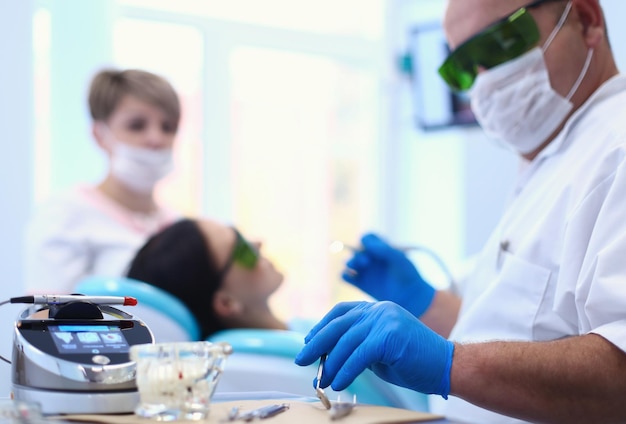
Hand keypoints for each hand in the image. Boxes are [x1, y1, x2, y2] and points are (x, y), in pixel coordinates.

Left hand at [294, 301, 453, 397]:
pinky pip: (359, 355)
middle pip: (338, 325)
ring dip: (330, 364)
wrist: (447, 364)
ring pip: (346, 342)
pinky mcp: (389, 336)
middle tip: (301, 360)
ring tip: (322, 380)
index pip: (341, 312)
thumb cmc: (414, 360)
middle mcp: (379, 309)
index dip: (322, 326)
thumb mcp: (380, 347)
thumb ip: (359, 344)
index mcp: (377, 308)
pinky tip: (339, 382)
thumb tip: (329, 356)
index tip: (308, 341)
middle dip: (316, 344)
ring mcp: (385, 320)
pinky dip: (346, 370)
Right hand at [342, 233, 434, 316]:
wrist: (410, 298)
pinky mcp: (360, 284)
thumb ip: (383, 248)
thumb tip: (365, 242)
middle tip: (366, 262)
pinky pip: (345, 276)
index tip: (370, 247)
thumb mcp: (398, 259)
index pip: (367, 238)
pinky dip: (344, 274)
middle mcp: (371, 259)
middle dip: (357, 253)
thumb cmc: (407, 276)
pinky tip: (352, 276)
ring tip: (358, 267)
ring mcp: (365, 272)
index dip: (365, 240)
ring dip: (350, 262)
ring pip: (348, 262)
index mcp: (381, 249)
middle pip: (355, 250)